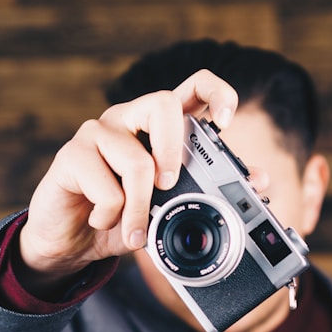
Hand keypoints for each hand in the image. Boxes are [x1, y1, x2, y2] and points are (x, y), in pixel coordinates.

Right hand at [17, 71, 237, 294]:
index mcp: (158, 128)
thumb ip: (208, 191)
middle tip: (167, 185)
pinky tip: (100, 219)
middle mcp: (129, 120)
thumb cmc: (122, 218)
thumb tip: (260, 180)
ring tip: (133, 232)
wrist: (72, 243)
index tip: (226, 120)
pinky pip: (105, 187)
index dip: (215, 93)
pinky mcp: (70, 155)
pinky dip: (111, 216)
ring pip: (136, 161)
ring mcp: (97, 132)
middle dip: (172, 148)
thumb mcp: (169, 209)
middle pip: (161, 103)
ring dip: (139, 209)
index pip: (193, 87)